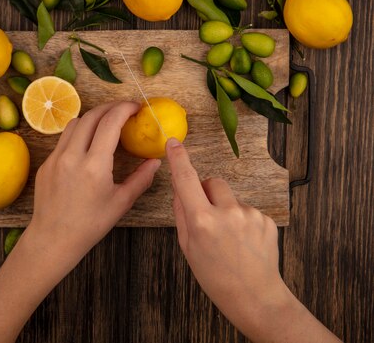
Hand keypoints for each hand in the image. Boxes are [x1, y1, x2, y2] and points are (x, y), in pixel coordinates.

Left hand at [0, 101, 160, 342]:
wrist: (53, 239)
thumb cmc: (90, 225)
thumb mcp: (120, 203)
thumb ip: (141, 179)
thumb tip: (155, 161)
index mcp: (94, 166)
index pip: (109, 123)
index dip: (124, 109)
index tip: (136, 107)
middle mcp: (72, 156)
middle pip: (91, 116)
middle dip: (110, 107)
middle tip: (124, 109)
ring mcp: (55, 158)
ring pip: (74, 124)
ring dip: (92, 118)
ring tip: (107, 123)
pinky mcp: (46, 164)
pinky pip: (63, 139)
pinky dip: (78, 133)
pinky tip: (88, 144)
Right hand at [166, 138, 340, 342]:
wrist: (255, 296)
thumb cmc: (215, 276)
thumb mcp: (187, 247)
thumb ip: (182, 213)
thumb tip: (180, 188)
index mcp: (202, 221)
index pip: (186, 179)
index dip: (179, 159)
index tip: (173, 143)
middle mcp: (227, 213)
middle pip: (212, 182)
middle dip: (207, 192)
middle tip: (207, 217)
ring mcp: (250, 214)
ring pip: (230, 197)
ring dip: (226, 209)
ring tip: (229, 238)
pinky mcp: (266, 219)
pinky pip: (247, 209)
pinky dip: (243, 220)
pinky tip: (244, 242)